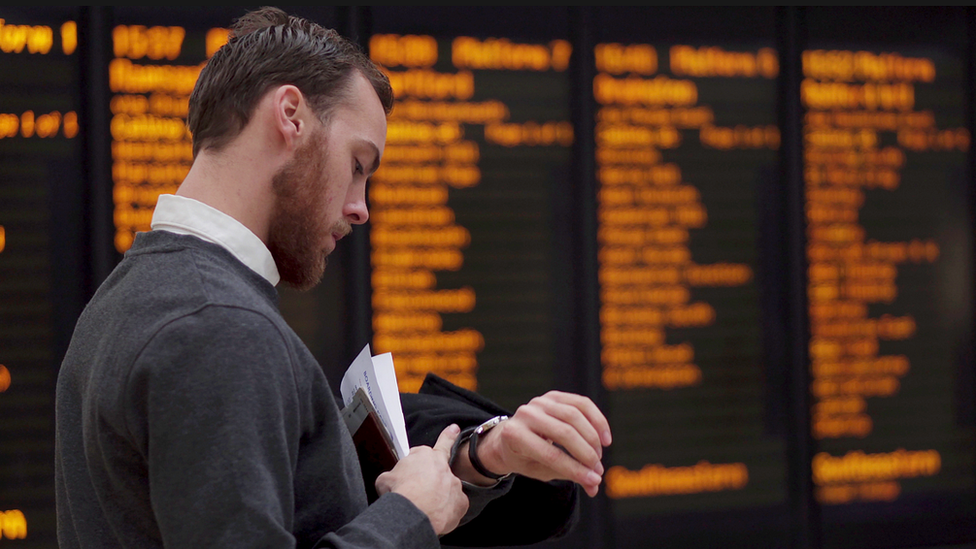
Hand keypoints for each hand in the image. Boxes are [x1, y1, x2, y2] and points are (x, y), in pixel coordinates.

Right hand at [375, 424, 468, 535]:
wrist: (413, 514)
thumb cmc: (400, 495)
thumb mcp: (385, 479)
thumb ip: (391, 475)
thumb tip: (389, 480)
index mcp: (424, 456)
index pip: (427, 448)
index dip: (432, 444)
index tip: (452, 430)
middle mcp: (442, 467)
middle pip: (439, 465)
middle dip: (438, 466)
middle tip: (448, 445)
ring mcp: (454, 483)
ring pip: (448, 486)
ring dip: (441, 492)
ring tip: (428, 503)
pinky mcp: (461, 501)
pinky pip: (455, 504)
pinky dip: (448, 507)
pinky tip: (438, 512)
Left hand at [473, 392, 611, 496]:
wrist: (509, 435)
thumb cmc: (524, 457)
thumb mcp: (538, 471)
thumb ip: (565, 475)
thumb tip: (594, 487)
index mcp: (515, 435)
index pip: (551, 455)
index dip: (575, 469)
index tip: (594, 481)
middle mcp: (526, 414)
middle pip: (565, 433)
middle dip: (586, 454)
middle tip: (598, 470)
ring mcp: (540, 401)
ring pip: (575, 416)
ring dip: (593, 439)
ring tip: (599, 457)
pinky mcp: (554, 396)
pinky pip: (582, 404)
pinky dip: (597, 421)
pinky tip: (605, 438)